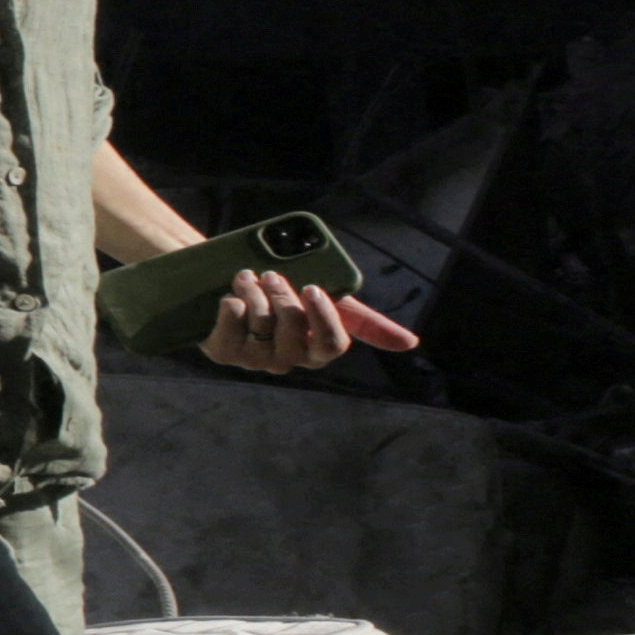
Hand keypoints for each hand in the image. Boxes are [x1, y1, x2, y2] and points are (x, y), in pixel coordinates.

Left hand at [198, 269, 421, 375]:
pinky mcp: (223, 353)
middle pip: (294, 330)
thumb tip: (411, 344)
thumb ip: (366, 322)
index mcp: (316, 350)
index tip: (311, 287)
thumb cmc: (287, 295)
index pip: (331, 344)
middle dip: (282, 297)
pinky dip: (230, 307)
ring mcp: (254, 359)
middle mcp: (287, 360)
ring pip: (261, 326)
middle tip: (271, 274)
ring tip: (246, 277)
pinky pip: (230, 330)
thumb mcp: (330, 303)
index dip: (322, 317)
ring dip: (253, 293)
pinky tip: (229, 297)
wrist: (232, 279)